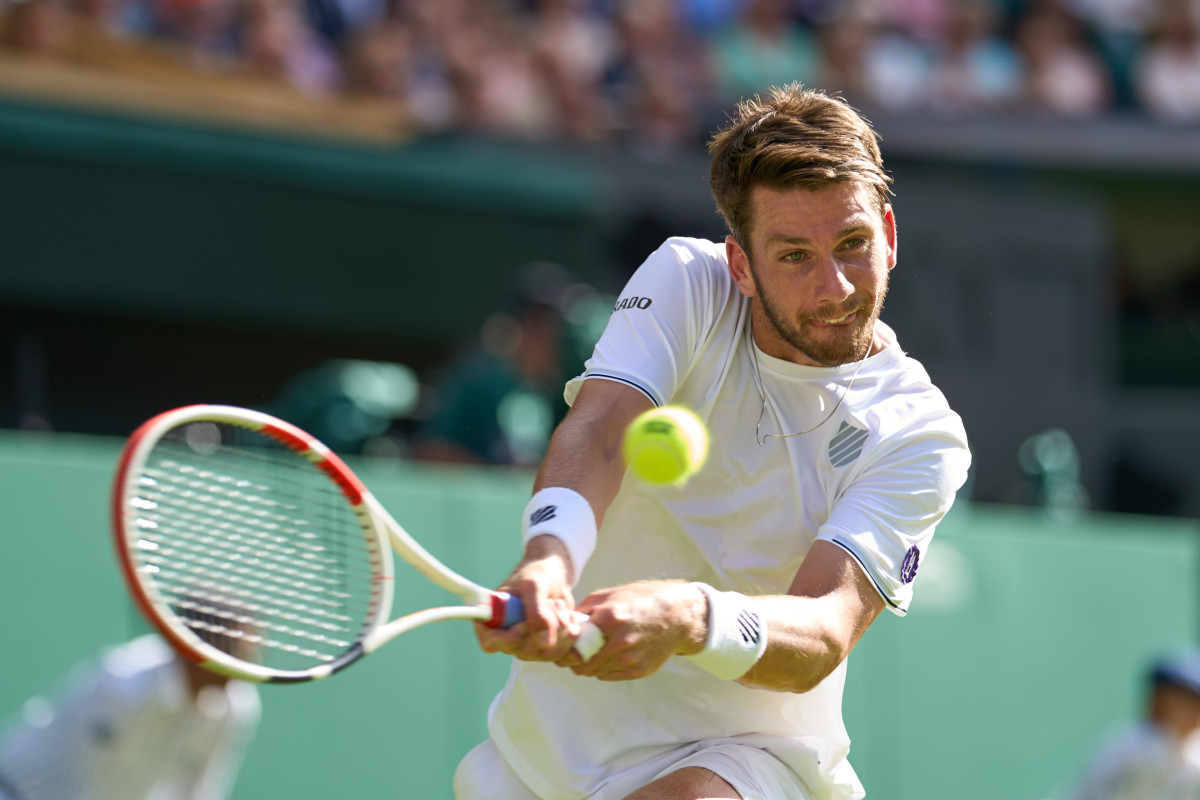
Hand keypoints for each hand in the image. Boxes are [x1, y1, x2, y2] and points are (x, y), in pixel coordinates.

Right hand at [475, 535, 580, 661]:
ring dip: (562, 626)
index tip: (524, 623)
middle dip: (546, 624)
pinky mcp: (546, 649)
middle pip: (526, 651)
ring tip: (559, 605)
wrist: (553, 576)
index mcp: (492, 619)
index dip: (509, 638)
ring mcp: (527, 646)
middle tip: (551, 601)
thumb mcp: (534, 585)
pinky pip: (562, 654)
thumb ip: (536, 612)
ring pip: (548, 653)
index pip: (491, 643)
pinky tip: (569, 617)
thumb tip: (544, 644)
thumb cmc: (536, 575)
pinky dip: (571, 635)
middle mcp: (507, 638)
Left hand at [557, 580, 706, 680]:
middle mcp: (619, 640)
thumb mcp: (609, 595)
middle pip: (582, 665)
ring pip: (595, 673)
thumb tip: (561, 625)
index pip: (574, 647)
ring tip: (593, 654)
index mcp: (609, 618)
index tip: (562, 650)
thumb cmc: (640, 600)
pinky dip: (604, 670)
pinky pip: (610, 676)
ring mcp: (630, 658)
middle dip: (574, 662)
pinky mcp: (639, 670)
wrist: (677, 615)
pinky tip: (609, 657)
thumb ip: (583, 610)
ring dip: (590, 666)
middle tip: (573, 656)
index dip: (564, 651)